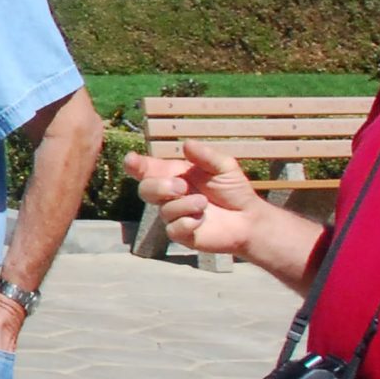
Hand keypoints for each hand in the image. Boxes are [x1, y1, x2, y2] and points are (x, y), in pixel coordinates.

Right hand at [124, 140, 267, 253]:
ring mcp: (173, 216)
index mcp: (175, 175)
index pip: (147, 170)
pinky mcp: (180, 234)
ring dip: (184, 205)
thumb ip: (205, 155)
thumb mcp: (224, 166)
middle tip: (183, 187)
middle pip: (145, 190)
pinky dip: (188, 222)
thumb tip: (186, 143)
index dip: (135, 165)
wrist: (248, 219)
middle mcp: (169, 195)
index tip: (131, 160)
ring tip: (204, 203)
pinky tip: (201, 220)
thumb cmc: (234, 190)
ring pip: (163, 210)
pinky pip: (173, 229)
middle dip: (160, 186)